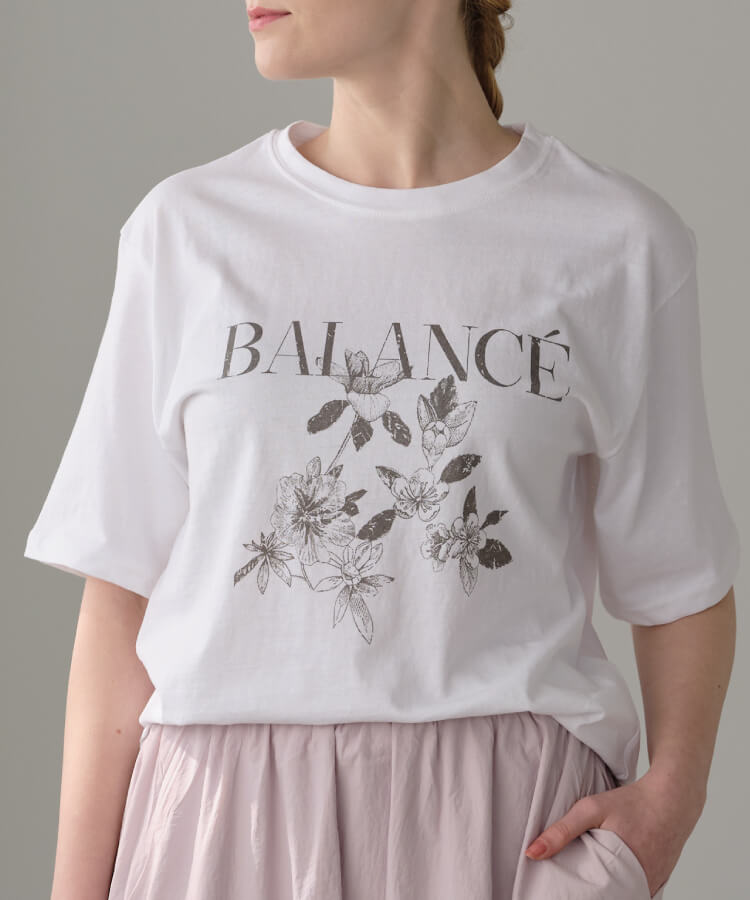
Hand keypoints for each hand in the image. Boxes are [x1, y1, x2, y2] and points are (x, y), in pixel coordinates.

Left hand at [523, 768, 704, 896]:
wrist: (673, 798)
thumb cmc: (631, 802)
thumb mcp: (591, 809)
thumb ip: (562, 831)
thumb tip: (531, 853)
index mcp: (622, 872)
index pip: (596, 899)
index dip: (578, 897)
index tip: (560, 893)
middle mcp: (641, 885)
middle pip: (610, 899)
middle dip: (592, 895)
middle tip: (569, 888)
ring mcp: (652, 885)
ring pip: (624, 897)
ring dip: (608, 893)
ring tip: (587, 883)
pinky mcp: (658, 882)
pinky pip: (636, 892)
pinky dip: (623, 888)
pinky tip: (609, 879)